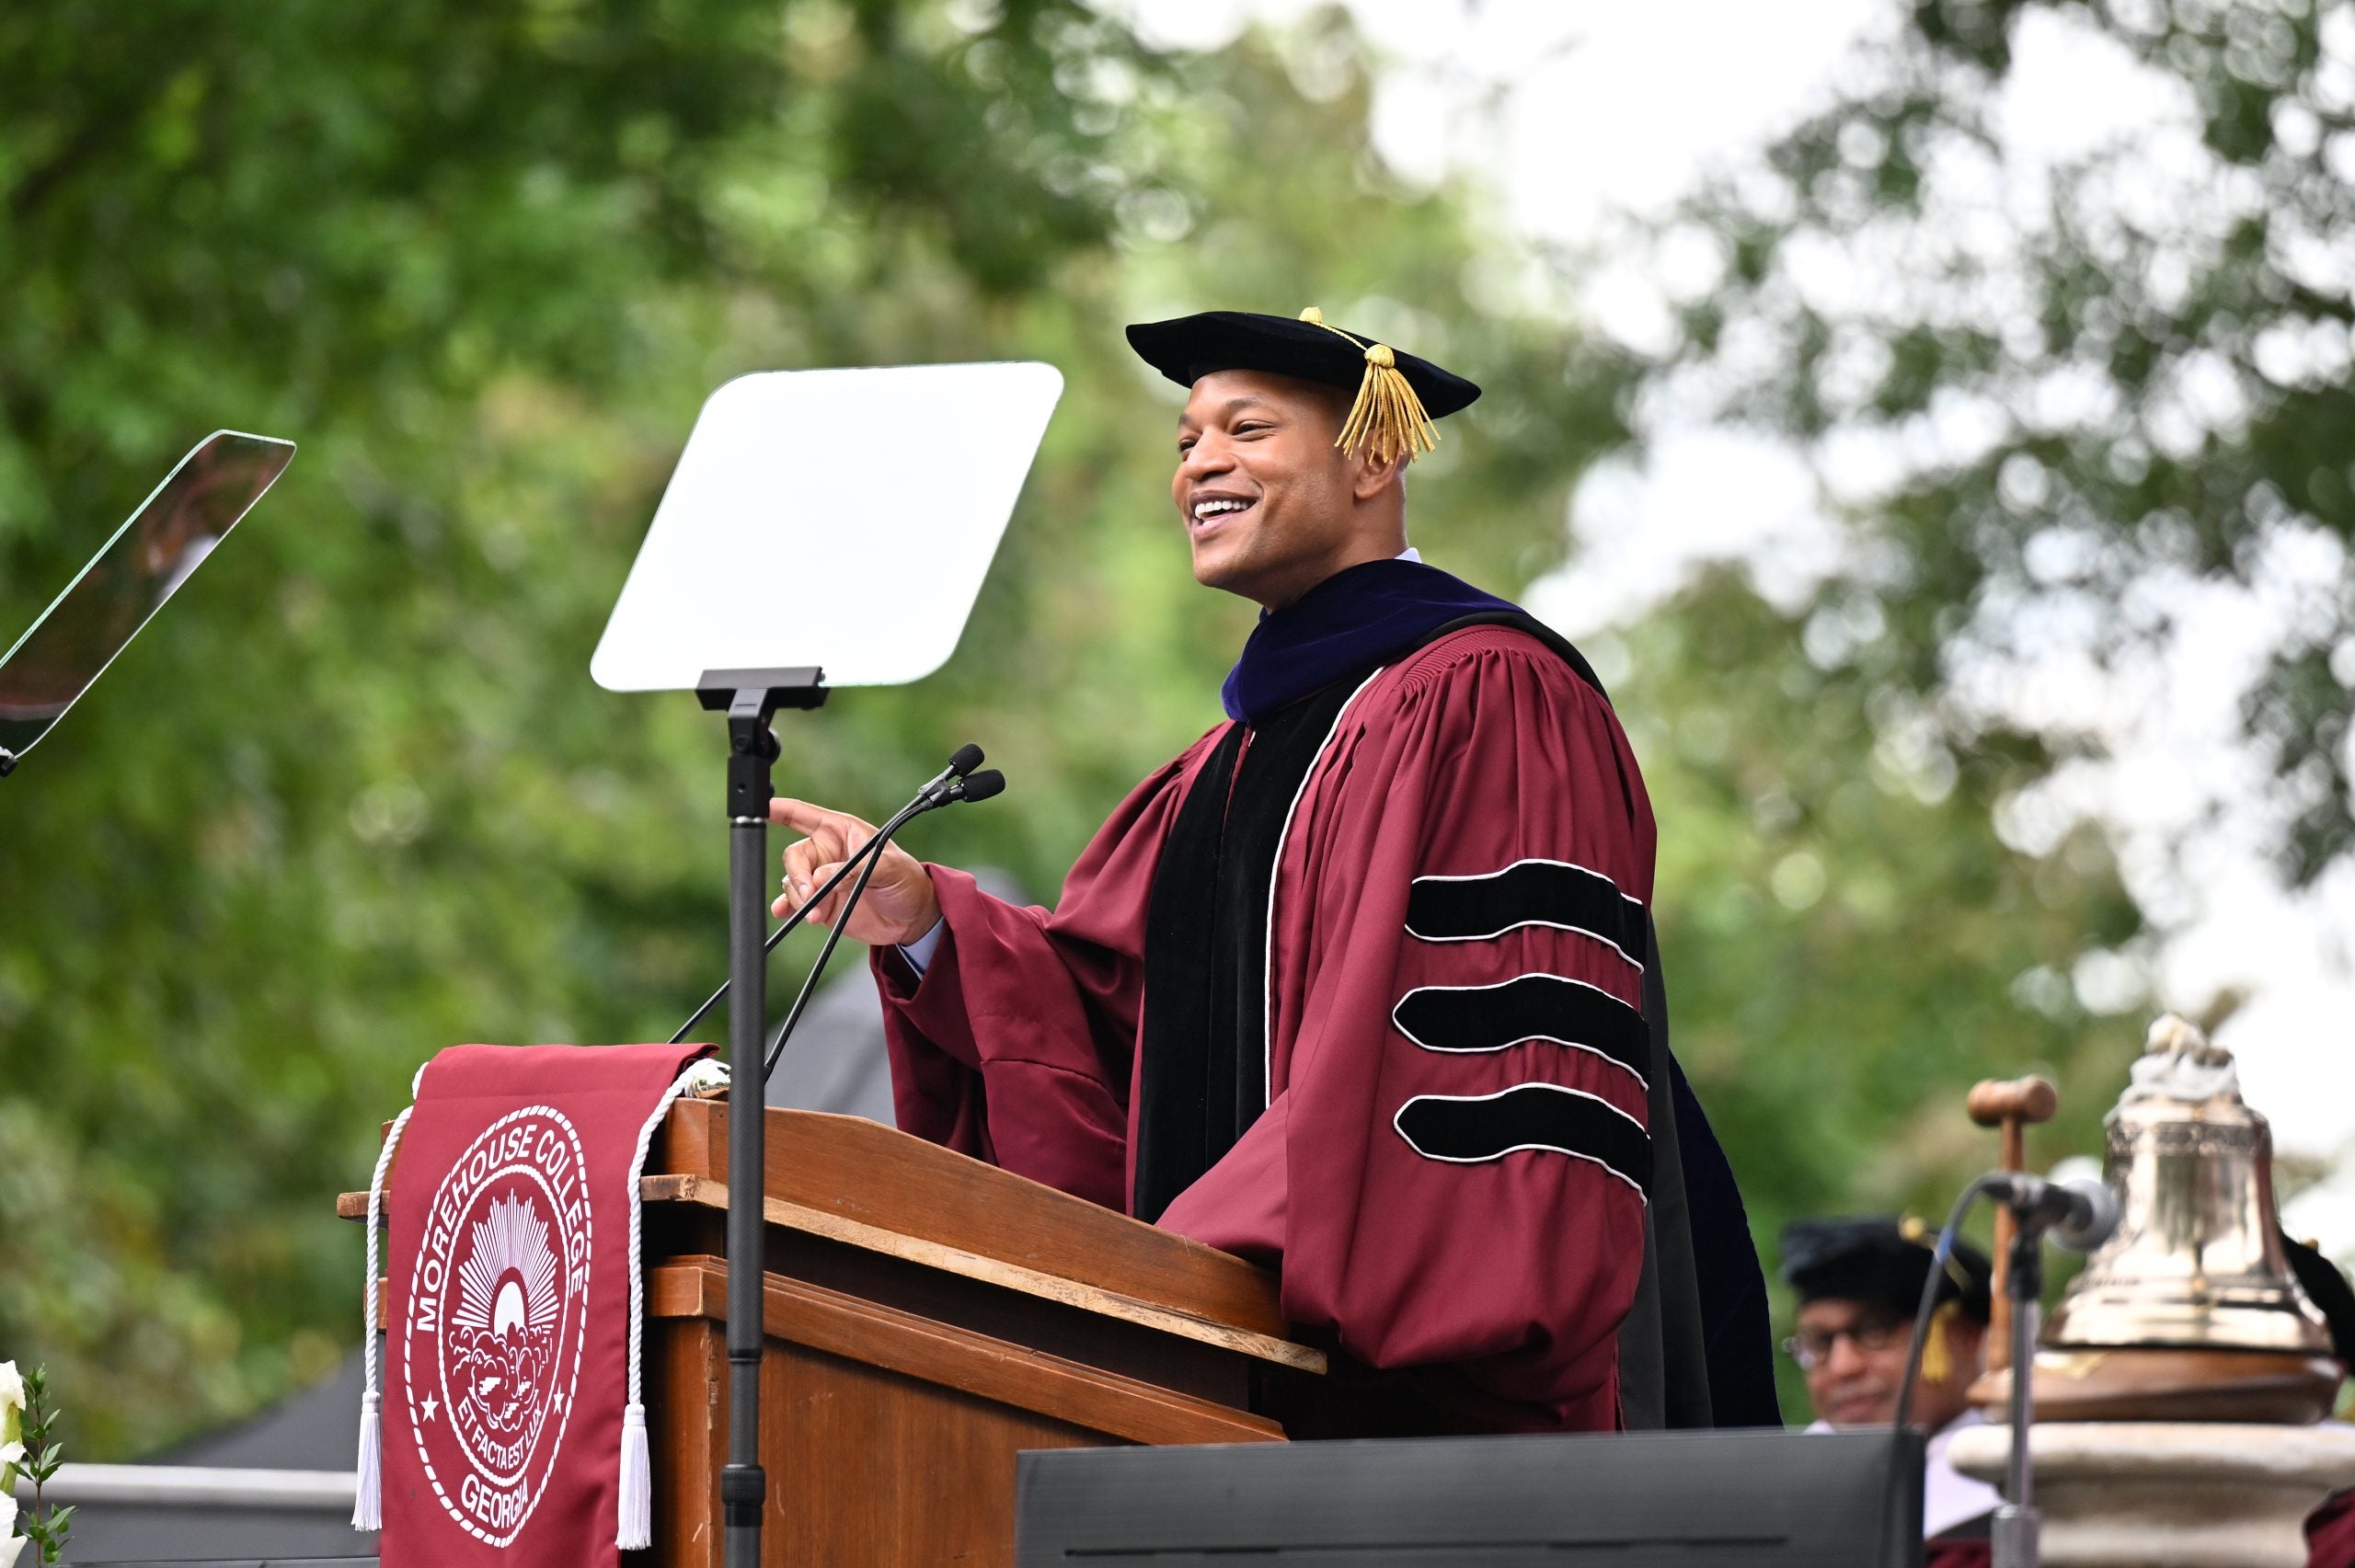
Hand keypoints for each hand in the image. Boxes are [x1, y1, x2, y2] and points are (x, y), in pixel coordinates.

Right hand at [769, 797, 941, 946]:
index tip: (763, 807)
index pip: (804, 814)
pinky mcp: (820, 903)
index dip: (781, 809)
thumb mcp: (888, 867)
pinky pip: (793, 903)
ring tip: (816, 914)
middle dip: (798, 876)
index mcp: (841, 831)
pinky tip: (784, 912)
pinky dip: (787, 907)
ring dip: (800, 898)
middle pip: (794, 856)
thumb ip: (854, 869)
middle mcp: (826, 852)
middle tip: (811, 894)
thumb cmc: (906, 880)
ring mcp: (821, 879)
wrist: (911, 918)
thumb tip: (820, 878)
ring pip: (793, 882)